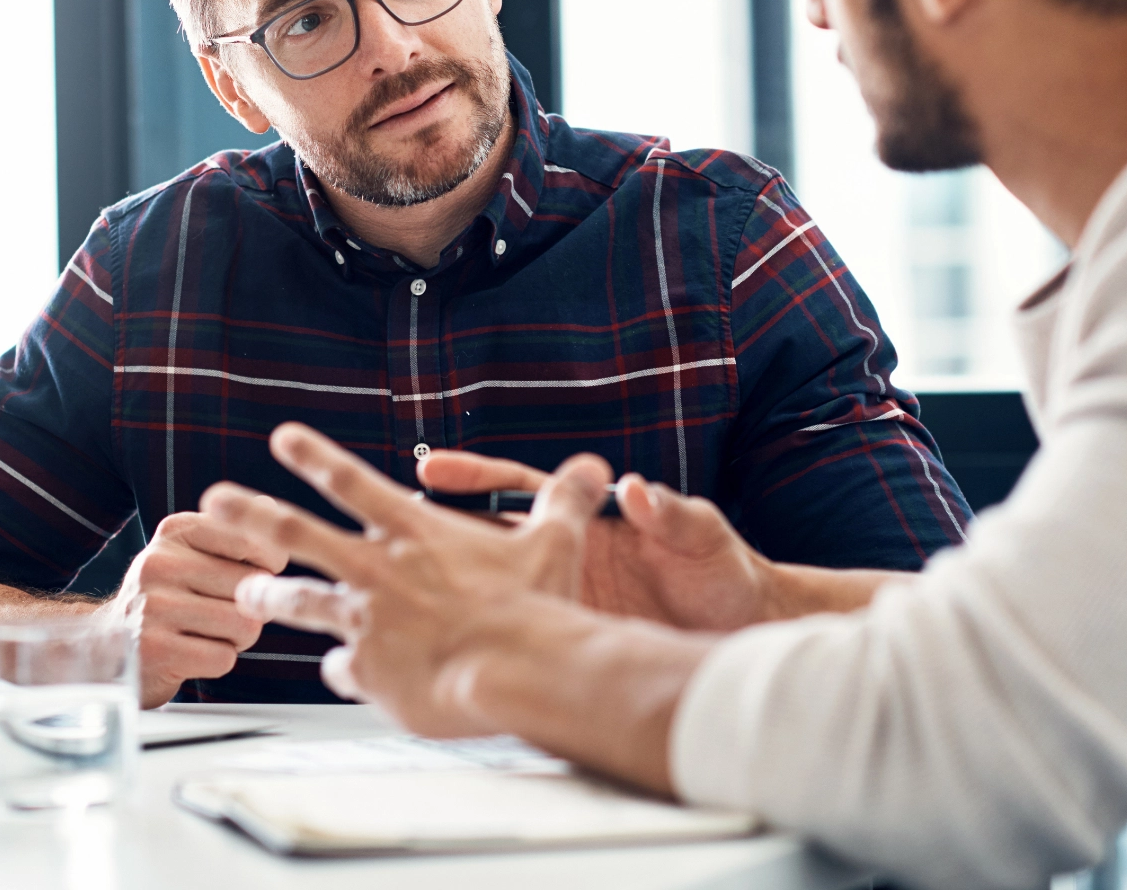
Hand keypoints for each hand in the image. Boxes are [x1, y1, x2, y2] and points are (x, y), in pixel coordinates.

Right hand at [106, 510, 288, 707]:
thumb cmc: (171, 598)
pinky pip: (224, 658)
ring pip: (245, 625)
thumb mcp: (193, 554)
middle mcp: (159, 562)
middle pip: (253, 587)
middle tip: (220, 613)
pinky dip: (218, 662)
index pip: (255, 541)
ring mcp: (153, 606)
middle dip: (251, 608)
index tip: (249, 577)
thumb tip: (268, 506)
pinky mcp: (153, 650)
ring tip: (206, 633)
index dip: (268, 567)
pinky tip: (191, 655)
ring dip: (237, 638)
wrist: (111, 646)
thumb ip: (235, 532)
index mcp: (176, 531)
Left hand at [200, 423, 613, 735]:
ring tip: (245, 597)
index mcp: (415, 533)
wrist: (519, 669)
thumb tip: (595, 468)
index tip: (283, 439)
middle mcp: (379, 570)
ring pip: (301, 603)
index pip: (352, 482)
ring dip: (269, 598)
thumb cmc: (536, 608)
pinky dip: (341, 672)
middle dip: (250, 514)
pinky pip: (342, 671)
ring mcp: (367, 621)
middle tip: (214, 501)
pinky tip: (339, 677)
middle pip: (296, 533)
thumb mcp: (555, 541)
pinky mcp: (369, 671)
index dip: (315, 456)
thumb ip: (564, 501)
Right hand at [418, 450, 781, 630]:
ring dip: (442, 592)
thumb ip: (672, 512)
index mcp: (590, 520)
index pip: (519, 490)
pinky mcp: (569, 639)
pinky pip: (515, 642)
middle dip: (432, 533)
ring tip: (385, 597)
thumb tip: (639, 490)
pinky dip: (477, 647)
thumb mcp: (702, 537)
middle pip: (484, 539)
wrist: (744, 629)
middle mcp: (565, 557)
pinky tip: (435, 658)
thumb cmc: (725, 573)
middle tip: (382, 526)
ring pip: (488, 592)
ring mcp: (562, 599)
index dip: (473, 478)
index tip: (431, 469)